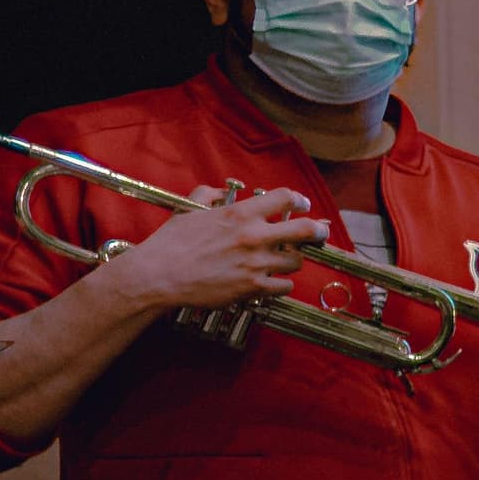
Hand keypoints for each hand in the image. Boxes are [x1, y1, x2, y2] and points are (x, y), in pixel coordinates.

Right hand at [102, 186, 331, 312]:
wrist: (159, 276)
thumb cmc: (171, 243)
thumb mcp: (188, 210)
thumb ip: (206, 194)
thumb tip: (218, 191)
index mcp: (239, 214)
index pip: (285, 198)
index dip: (300, 200)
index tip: (303, 204)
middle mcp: (253, 237)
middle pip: (305, 231)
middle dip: (318, 231)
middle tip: (319, 233)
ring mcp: (256, 264)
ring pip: (296, 262)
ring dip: (292, 260)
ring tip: (283, 260)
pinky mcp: (252, 289)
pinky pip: (284, 287)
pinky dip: (282, 284)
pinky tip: (273, 281)